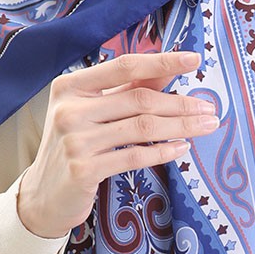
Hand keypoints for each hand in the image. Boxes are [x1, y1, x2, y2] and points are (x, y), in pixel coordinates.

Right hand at [17, 51, 215, 238]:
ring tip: (206, 126)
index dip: (162, 60)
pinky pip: (134, 156)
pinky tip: (182, 148)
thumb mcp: (94, 110)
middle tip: (209, 108)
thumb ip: (128, 88)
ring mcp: (74, 140)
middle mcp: (69, 110)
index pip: (124, 66)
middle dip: (180, 103)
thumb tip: (169, 68)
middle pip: (138, 99)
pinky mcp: (83, 169)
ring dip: (180, 126)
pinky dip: (163, 152)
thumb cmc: (75, 144)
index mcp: (70, 86)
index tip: (194, 59)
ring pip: (141, 128)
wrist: (44, 194)